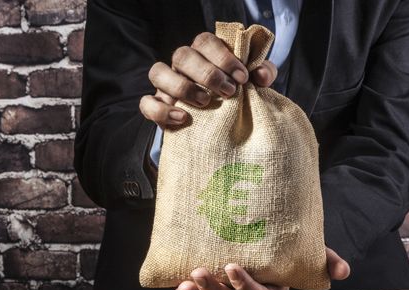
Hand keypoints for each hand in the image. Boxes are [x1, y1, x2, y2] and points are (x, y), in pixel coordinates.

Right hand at [139, 32, 277, 129]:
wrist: (221, 129)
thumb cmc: (235, 99)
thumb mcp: (253, 86)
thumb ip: (262, 75)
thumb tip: (262, 74)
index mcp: (203, 54)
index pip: (204, 41)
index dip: (223, 57)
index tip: (242, 77)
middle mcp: (181, 66)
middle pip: (182, 54)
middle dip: (208, 73)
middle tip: (229, 92)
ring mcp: (166, 85)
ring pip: (158, 72)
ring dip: (183, 87)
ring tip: (205, 102)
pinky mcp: (157, 107)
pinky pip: (146, 103)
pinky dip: (162, 110)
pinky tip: (183, 118)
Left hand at [173, 247, 349, 289]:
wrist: (274, 234)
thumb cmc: (292, 243)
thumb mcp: (309, 248)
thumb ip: (324, 259)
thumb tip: (343, 272)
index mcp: (274, 287)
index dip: (246, 286)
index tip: (232, 268)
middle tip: (200, 272)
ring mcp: (231, 288)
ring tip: (184, 282)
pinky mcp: (217, 281)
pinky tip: (176, 287)